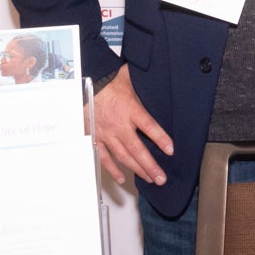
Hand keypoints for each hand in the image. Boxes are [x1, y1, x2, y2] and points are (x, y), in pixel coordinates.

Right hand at [88, 67, 172, 188]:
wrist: (83, 85)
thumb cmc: (109, 82)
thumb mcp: (131, 79)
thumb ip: (145, 82)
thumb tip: (162, 75)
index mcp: (130, 109)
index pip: (149, 126)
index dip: (160, 138)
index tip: (170, 150)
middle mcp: (119, 125)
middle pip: (137, 148)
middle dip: (150, 165)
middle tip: (161, 178)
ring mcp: (106, 134)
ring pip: (123, 156)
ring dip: (137, 169)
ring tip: (150, 179)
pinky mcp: (95, 139)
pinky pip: (104, 157)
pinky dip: (112, 169)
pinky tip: (122, 178)